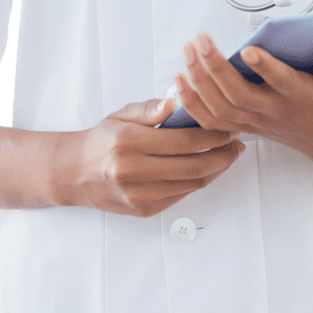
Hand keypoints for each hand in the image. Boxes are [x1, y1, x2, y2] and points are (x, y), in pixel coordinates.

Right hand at [54, 97, 245, 216]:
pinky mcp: (143, 209)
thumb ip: (151, 109)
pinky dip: (199, 182)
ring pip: (190, 184)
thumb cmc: (103, 139)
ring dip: (216, 170)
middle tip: (237, 143)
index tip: (228, 127)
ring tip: (229, 155)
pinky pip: (181, 195)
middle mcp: (131, 171)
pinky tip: (209, 168)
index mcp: (127, 141)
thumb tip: (177, 102)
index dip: (211, 136)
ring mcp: (137, 194)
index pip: (182, 141)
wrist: (76, 173)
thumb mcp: (123, 114)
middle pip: (192, 166)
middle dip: (222, 154)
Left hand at [176, 35, 312, 169]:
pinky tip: (180, 82)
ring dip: (199, 82)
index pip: (282, 84)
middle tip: (201, 39)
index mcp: (304, 99)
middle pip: (238, 95)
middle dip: (215, 68)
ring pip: (221, 109)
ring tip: (187, 52)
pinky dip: (194, 105)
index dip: (266, 68)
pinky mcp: (250, 126)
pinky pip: (214, 122)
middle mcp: (277, 112)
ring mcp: (260, 122)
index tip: (249, 48)